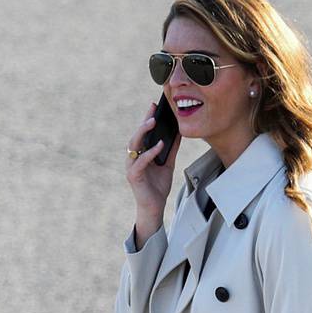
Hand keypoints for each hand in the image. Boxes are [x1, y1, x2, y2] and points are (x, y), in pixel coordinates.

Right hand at [125, 99, 176, 226]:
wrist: (154, 207)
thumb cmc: (158, 186)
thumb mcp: (168, 163)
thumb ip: (171, 148)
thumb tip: (179, 132)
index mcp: (140, 153)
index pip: (143, 133)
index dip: (147, 118)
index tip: (155, 105)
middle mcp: (133, 158)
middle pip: (137, 135)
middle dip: (144, 121)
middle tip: (153, 110)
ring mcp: (131, 166)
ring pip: (134, 145)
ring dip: (143, 132)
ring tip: (153, 122)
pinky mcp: (133, 176)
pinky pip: (141, 161)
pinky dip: (150, 152)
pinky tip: (160, 144)